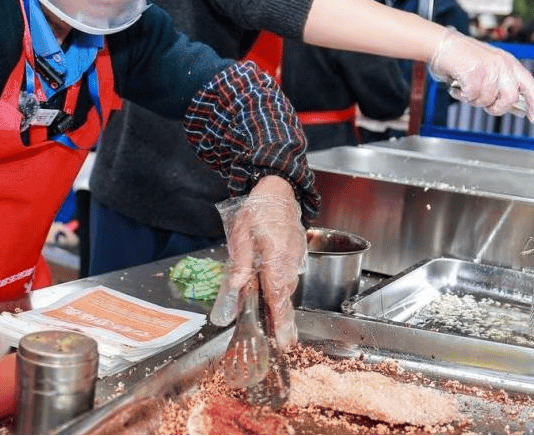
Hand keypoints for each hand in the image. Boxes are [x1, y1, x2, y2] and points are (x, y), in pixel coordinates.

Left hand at [210, 176, 304, 348]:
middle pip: (285, 297)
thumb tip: (236, 287)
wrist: (279, 189)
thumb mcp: (241, 232)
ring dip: (282, 307)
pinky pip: (290, 277)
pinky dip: (284, 290)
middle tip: (283, 343)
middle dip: (283, 321)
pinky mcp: (297, 254)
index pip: (278, 296)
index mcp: (274, 257)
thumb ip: (240, 262)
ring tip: (279, 328)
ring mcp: (296, 258)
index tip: (284, 341)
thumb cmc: (258, 209)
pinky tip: (277, 299)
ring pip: (288, 288)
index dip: (280, 321)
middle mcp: (289, 261)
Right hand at [429, 28, 533, 120]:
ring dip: (474, 99)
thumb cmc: (462, 56)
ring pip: (487, 100)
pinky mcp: (474, 73)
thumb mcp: (490, 68)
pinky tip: (458, 85)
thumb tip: (516, 108)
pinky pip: (471, 96)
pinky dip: (462, 95)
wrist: (441, 44)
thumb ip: (503, 85)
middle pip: (510, 98)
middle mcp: (502, 65)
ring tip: (467, 87)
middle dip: (497, 107)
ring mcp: (489, 68)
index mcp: (509, 63)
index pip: (530, 85)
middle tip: (487, 105)